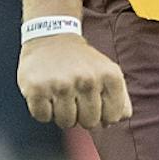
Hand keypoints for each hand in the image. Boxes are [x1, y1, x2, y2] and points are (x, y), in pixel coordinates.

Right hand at [18, 34, 132, 129]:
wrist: (51, 36)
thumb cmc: (83, 61)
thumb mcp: (109, 72)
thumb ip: (121, 99)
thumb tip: (116, 120)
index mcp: (110, 76)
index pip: (112, 118)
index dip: (101, 113)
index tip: (93, 97)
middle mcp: (87, 79)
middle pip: (89, 123)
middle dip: (81, 114)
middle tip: (74, 95)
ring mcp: (61, 84)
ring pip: (66, 122)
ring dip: (61, 113)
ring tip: (59, 93)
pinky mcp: (37, 89)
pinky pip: (43, 117)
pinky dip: (43, 110)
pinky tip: (46, 92)